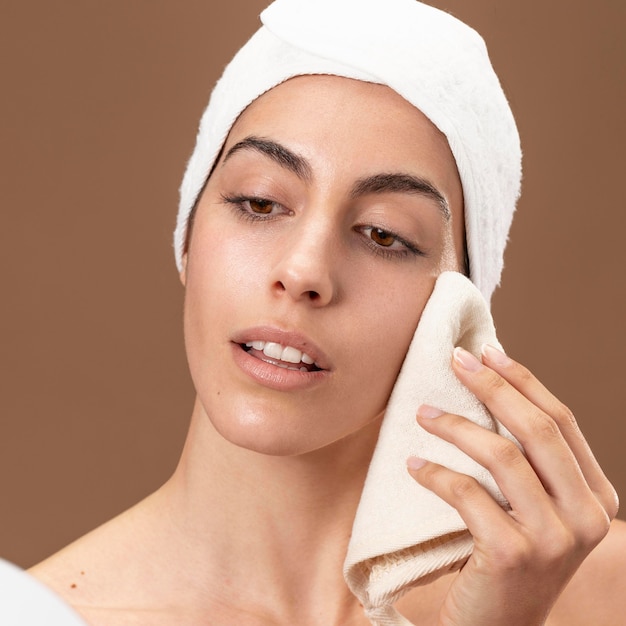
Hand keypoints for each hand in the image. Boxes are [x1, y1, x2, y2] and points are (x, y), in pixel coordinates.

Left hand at [407, 344, 618, 625]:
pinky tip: (412, 465)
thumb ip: (528, 460)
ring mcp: (555, 539)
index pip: (561, 421)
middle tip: (455, 361)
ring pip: (503, 456)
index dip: (523, 381)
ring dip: (456, 425)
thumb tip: (489, 387)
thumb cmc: (507, 557)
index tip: (487, 351)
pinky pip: (467, 494)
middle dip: (493, 386)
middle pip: (537, 429)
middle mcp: (588, 517)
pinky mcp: (514, 555)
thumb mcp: (533, 507)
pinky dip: (435, 473)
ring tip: (422, 412)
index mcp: (596, 496)